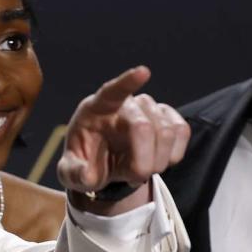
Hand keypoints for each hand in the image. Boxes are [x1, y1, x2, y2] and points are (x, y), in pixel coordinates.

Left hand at [57, 67, 189, 210]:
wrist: (102, 163)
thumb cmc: (84, 162)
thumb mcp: (70, 172)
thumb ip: (74, 174)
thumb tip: (89, 177)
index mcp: (95, 109)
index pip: (112, 91)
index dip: (128, 82)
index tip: (144, 72)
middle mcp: (125, 104)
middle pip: (143, 126)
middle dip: (141, 161)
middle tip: (132, 179)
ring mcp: (148, 109)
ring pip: (167, 132)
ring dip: (157, 162)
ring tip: (140, 171)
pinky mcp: (167, 118)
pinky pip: (182, 131)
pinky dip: (173, 154)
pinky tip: (158, 161)